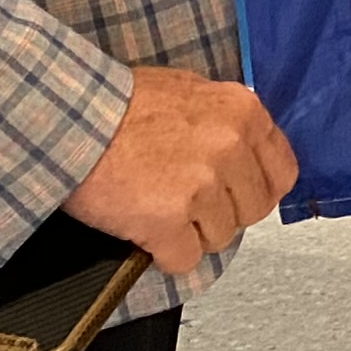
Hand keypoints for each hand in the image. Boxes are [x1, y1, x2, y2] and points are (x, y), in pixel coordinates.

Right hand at [64, 65, 295, 272]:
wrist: (68, 118)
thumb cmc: (117, 102)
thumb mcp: (187, 91)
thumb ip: (223, 121)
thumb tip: (240, 151)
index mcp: (244, 113)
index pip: (282, 173)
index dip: (256, 190)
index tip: (235, 196)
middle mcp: (231, 148)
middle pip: (252, 210)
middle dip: (222, 214)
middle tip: (187, 206)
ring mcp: (202, 187)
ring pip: (219, 237)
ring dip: (190, 233)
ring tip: (156, 209)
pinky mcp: (168, 221)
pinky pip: (184, 259)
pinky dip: (164, 253)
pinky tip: (144, 232)